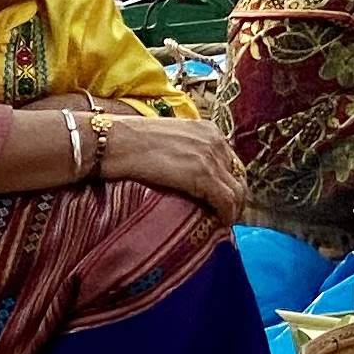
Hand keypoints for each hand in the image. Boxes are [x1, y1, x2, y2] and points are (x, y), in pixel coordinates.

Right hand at [98, 106, 249, 226]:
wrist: (115, 142)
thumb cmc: (131, 142)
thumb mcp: (170, 140)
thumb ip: (186, 151)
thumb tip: (189, 172)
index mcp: (208, 130)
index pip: (232, 161)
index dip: (230, 182)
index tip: (223, 199)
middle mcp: (214, 141)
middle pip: (239, 176)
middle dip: (236, 198)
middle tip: (226, 215)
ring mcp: (210, 157)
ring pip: (236, 191)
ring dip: (233, 210)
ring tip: (223, 222)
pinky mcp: (201, 174)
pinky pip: (225, 200)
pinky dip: (227, 214)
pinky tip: (221, 223)